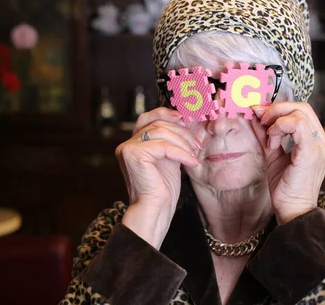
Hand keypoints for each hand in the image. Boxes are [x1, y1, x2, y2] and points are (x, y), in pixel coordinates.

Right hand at [116, 107, 200, 247]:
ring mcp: (128, 149)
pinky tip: (191, 162)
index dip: (165, 113)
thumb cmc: (162, 190)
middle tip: (197, 145)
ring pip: (162, 133)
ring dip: (183, 143)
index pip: (147, 118)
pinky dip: (181, 153)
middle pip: (157, 124)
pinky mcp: (134, 154)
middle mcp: (126, 145)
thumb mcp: (168, 159)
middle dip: (181, 132)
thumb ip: (170, 142)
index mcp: (133, 144)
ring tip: (194, 155)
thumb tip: (183, 121)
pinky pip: (164, 146)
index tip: (184, 117)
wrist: (155, 211)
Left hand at [251, 102, 324, 224]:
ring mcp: (319, 147)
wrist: (292, 210)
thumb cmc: (284, 186)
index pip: (302, 111)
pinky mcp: (311, 154)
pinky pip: (298, 127)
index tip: (259, 115)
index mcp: (315, 141)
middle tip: (261, 120)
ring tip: (269, 139)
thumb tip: (255, 115)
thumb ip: (267, 134)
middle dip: (277, 109)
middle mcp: (321, 141)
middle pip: (302, 107)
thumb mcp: (273, 154)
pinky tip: (273, 144)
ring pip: (300, 114)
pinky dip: (280, 129)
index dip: (279, 108)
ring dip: (277, 121)